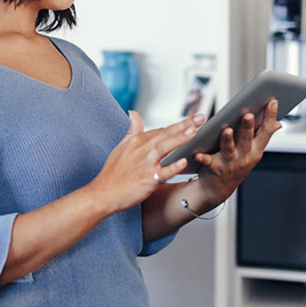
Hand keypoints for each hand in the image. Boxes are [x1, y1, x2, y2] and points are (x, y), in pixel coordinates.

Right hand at [89, 110, 204, 213]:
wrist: (103, 193)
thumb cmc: (112, 172)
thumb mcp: (121, 147)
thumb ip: (132, 130)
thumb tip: (133, 113)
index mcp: (137, 141)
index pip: (161, 130)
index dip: (178, 124)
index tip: (193, 119)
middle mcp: (142, 150)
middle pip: (166, 134)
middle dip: (184, 125)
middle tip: (201, 118)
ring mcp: (145, 164)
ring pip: (164, 147)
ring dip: (179, 138)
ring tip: (194, 131)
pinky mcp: (148, 179)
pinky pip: (163, 173)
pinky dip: (173, 167)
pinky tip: (184, 162)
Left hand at [194, 99, 281, 205]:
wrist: (218, 189)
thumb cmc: (234, 165)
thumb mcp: (252, 152)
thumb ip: (261, 136)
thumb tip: (278, 123)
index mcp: (256, 150)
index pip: (266, 132)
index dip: (270, 117)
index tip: (273, 102)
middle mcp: (245, 157)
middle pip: (247, 139)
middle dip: (248, 127)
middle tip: (248, 114)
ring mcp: (230, 164)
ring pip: (229, 150)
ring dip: (227, 140)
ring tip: (226, 130)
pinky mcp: (214, 169)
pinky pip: (208, 162)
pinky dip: (203, 157)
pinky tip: (197, 153)